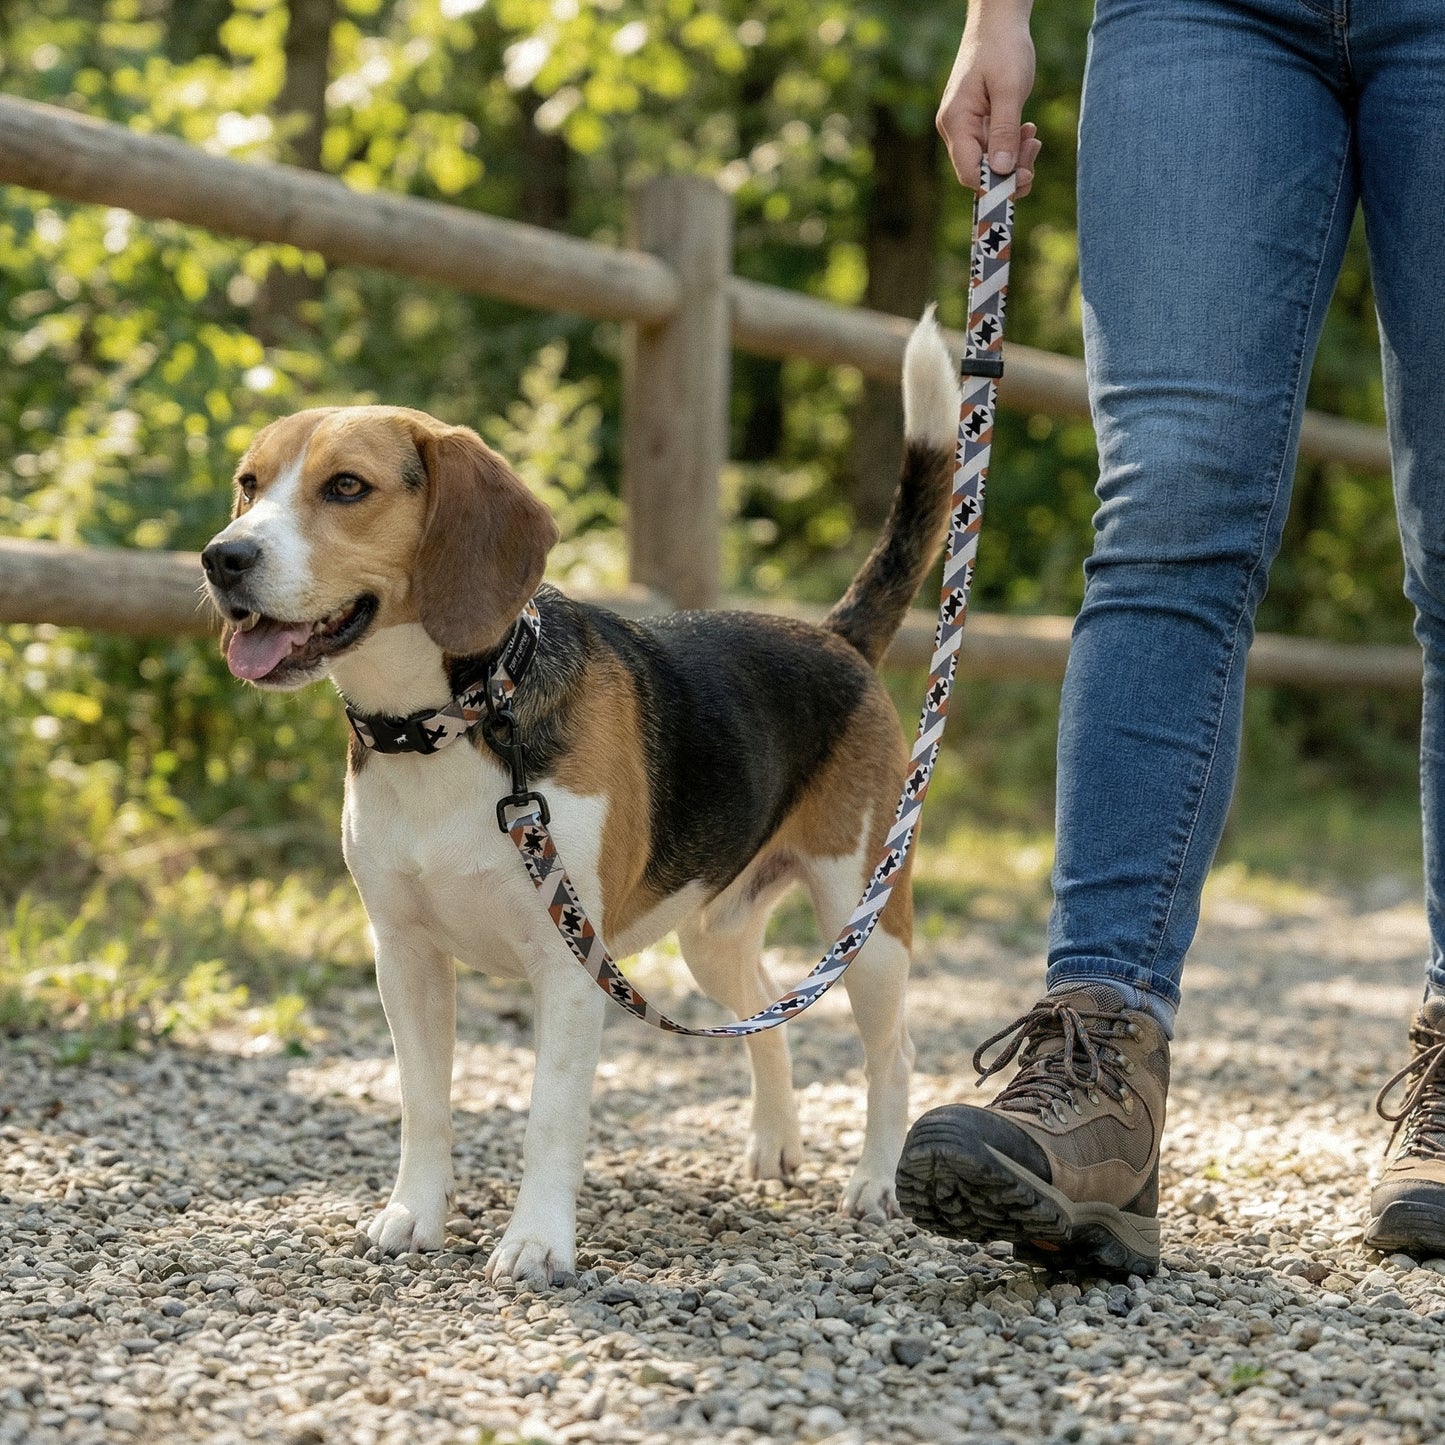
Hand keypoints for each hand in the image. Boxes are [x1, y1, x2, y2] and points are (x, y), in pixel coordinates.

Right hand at [937, 0, 1040, 194]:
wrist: (997, 22)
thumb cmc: (1002, 48)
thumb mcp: (1010, 89)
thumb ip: (1005, 131)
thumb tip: (1002, 171)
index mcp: (956, 122)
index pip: (970, 173)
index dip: (996, 184)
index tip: (1026, 176)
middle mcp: (955, 130)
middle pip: (980, 173)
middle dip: (1010, 170)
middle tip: (1035, 147)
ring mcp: (965, 129)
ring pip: (989, 163)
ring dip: (1015, 158)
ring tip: (1033, 136)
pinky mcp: (977, 125)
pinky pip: (993, 149)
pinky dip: (1012, 147)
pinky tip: (1027, 130)